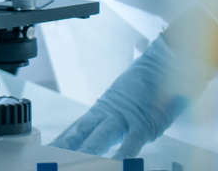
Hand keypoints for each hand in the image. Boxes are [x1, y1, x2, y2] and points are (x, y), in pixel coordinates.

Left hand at [51, 34, 217, 157]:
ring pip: (101, 137)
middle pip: (82, 132)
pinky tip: (115, 162)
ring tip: (70, 161)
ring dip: (87, 150)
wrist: (171, 57)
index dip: (62, 140)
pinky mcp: (146, 122)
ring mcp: (127, 117)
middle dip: (65, 147)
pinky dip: (123, 153)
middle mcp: (111, 112)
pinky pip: (132, 141)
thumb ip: (121, 103)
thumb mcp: (131, 94)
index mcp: (105, 108)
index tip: (47, 149)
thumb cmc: (154, 76)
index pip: (78, 128)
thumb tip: (118, 106)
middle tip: (49, 156)